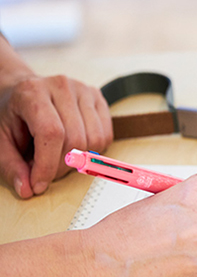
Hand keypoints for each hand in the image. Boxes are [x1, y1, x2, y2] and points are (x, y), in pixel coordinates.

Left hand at [0, 75, 112, 197]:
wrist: (24, 91)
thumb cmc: (12, 115)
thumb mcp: (1, 141)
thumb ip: (11, 166)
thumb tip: (26, 189)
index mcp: (33, 92)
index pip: (52, 133)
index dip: (48, 165)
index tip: (39, 184)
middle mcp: (61, 87)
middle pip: (75, 139)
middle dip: (61, 167)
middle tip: (46, 171)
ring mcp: (83, 90)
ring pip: (94, 140)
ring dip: (79, 160)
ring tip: (59, 157)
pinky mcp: (98, 98)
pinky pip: (106, 136)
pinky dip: (93, 151)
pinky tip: (75, 148)